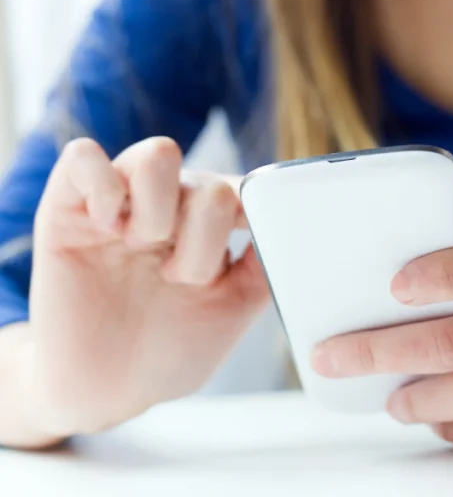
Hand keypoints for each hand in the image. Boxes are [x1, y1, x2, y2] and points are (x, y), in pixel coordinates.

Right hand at [29, 137, 269, 436]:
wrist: (102, 392)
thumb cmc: (166, 349)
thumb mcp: (230, 311)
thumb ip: (264, 266)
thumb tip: (294, 228)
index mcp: (205, 221)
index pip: (240, 186)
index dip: (252, 210)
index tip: (245, 244)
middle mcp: (166, 201)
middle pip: (207, 179)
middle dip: (202, 239)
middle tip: (179, 279)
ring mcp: (119, 199)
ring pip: (157, 154)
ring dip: (159, 212)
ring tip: (142, 250)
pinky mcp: (66, 205)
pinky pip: (83, 157)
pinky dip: (102, 184)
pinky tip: (107, 225)